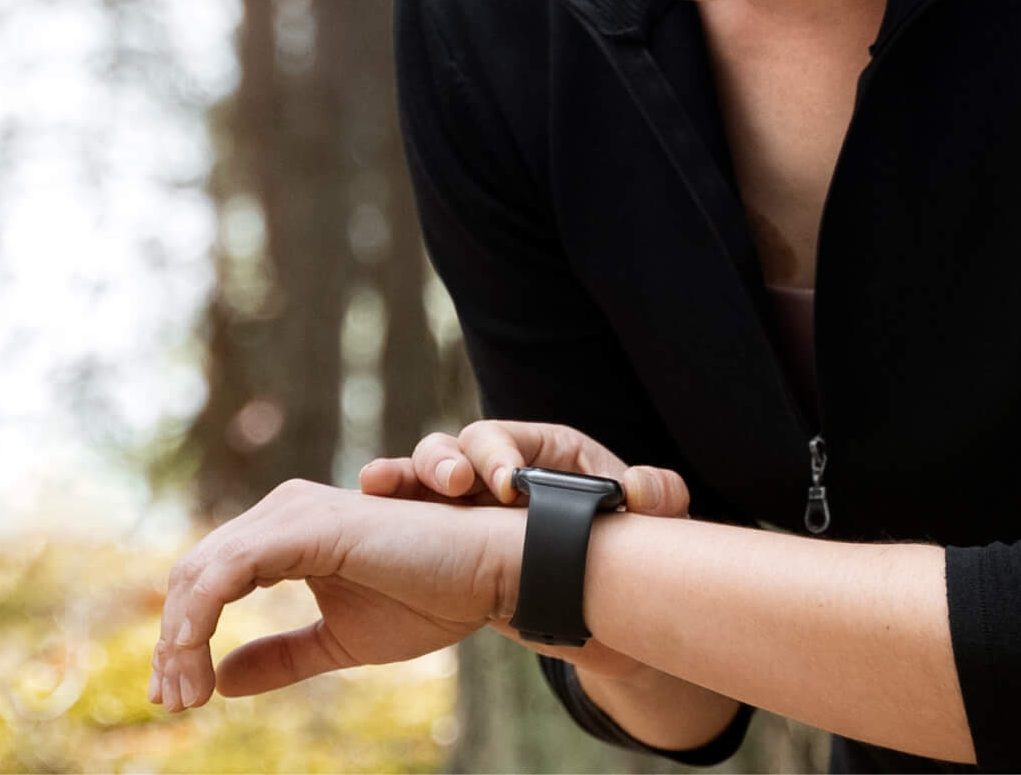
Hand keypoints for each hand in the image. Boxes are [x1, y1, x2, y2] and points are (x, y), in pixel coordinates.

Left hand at [146, 479, 505, 713]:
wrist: (491, 571)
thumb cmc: (432, 596)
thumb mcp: (340, 641)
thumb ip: (283, 657)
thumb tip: (224, 680)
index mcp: (288, 533)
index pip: (210, 578)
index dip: (183, 637)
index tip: (179, 696)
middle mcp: (284, 511)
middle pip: (194, 573)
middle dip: (173, 642)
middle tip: (172, 702)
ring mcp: (294, 514)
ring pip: (201, 572)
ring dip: (180, 637)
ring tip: (184, 694)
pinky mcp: (309, 528)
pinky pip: (229, 572)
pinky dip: (201, 619)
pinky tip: (201, 664)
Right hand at [357, 418, 691, 679]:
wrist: (590, 579)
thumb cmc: (615, 530)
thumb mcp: (645, 513)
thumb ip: (657, 496)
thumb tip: (644, 488)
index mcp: (538, 451)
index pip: (506, 440)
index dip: (500, 457)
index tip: (508, 487)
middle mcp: (492, 466)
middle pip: (455, 448)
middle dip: (447, 463)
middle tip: (454, 487)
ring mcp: (460, 499)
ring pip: (420, 474)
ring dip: (401, 477)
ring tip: (378, 484)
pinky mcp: (439, 530)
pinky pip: (400, 510)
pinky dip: (381, 504)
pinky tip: (362, 501)